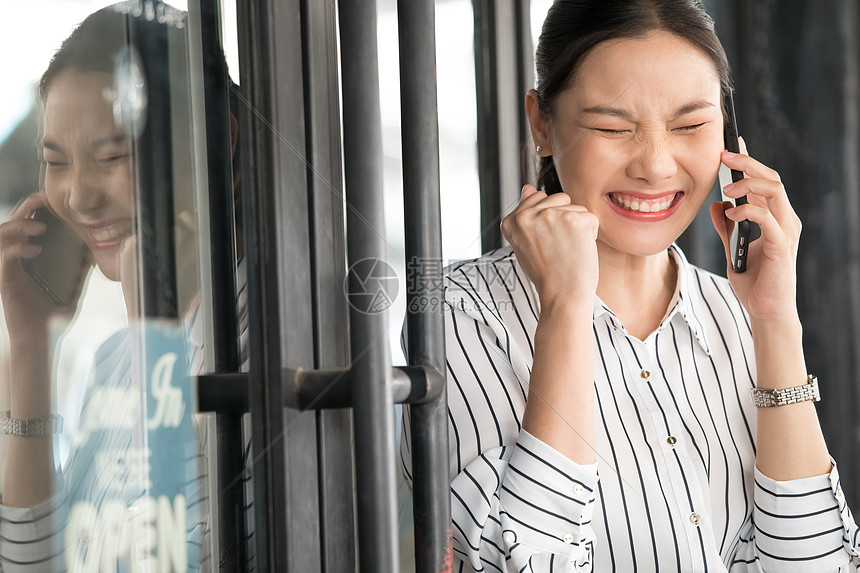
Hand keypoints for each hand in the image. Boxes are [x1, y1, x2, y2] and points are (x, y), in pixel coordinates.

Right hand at [0, 192, 89, 343]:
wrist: (41, 340)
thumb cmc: (53, 318)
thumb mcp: (71, 290)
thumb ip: (78, 272)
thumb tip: (91, 255)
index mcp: (28, 260)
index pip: (26, 228)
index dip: (33, 210)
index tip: (49, 198)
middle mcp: (15, 262)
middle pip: (12, 225)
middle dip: (25, 207)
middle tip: (42, 198)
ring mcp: (8, 270)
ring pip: (3, 236)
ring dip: (20, 225)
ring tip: (42, 226)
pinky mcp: (5, 281)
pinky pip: (6, 257)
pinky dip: (19, 249)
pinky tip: (36, 249)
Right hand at [500, 184, 598, 307]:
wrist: (562, 296)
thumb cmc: (547, 273)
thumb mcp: (527, 242)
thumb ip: (526, 214)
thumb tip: (527, 187)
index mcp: (511, 221)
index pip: (538, 199)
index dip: (548, 221)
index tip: (545, 243)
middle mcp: (526, 215)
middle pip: (558, 199)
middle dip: (564, 220)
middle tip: (557, 248)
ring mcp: (550, 215)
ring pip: (575, 208)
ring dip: (577, 228)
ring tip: (567, 250)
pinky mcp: (574, 219)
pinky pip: (590, 218)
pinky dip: (590, 235)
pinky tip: (579, 251)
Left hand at [709, 142, 800, 321]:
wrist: (765, 311)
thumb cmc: (754, 283)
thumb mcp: (732, 249)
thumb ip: (726, 227)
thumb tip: (717, 205)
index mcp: (774, 217)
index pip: (764, 180)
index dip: (749, 160)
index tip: (730, 145)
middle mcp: (784, 220)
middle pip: (771, 178)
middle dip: (747, 162)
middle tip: (723, 155)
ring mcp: (785, 231)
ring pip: (774, 190)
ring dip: (748, 184)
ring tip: (726, 188)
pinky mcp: (781, 246)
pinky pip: (767, 218)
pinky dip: (748, 210)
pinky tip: (731, 213)